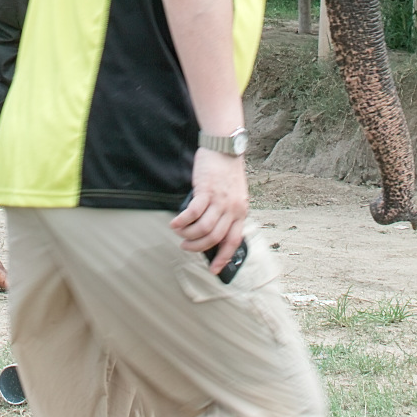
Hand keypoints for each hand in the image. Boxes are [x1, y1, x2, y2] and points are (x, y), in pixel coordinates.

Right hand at [170, 148, 248, 270]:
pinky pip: (193, 213)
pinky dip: (182, 221)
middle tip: (186, 247)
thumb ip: (227, 211)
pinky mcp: (205, 190)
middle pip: (214, 238)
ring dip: (189, 235)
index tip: (214, 270)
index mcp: (241, 212)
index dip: (223, 258)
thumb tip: (212, 230)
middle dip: (198, 248)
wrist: (224, 147)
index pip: (233, 242)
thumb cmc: (227, 170)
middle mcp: (232, 209)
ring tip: (180, 234)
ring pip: (203, 228)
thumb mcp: (235, 195)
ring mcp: (219, 200)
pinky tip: (175, 223)